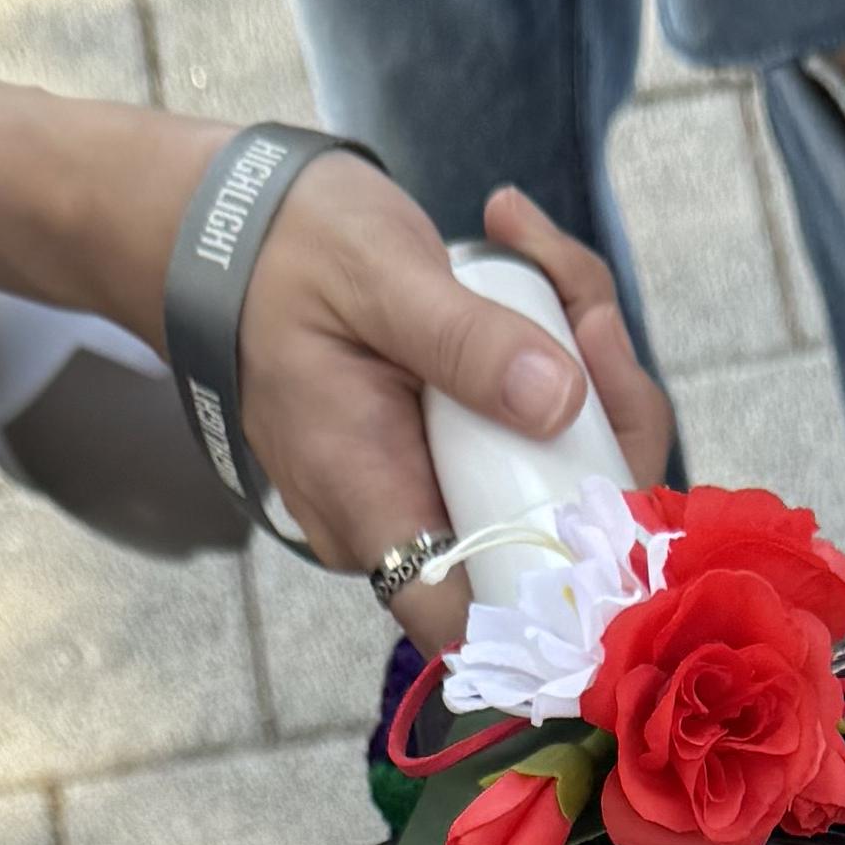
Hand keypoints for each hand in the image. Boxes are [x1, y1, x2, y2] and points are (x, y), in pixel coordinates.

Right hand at [0, 80, 670, 623]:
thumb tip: (561, 402)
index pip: (486, 618)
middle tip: (583, 308)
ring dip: (583, 363)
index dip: (573, 588)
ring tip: (537, 249)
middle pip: (551, 531)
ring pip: (553, 466)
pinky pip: (528, 425)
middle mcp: (406, 521)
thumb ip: (466, 343)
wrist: (222, 226)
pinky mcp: (451, 447)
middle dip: (604, 420)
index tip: (622, 491)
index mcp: (374, 508)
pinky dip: (553, 349)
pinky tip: (526, 254)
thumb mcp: (379, 278)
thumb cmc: (284, 252)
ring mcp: (431, 487)